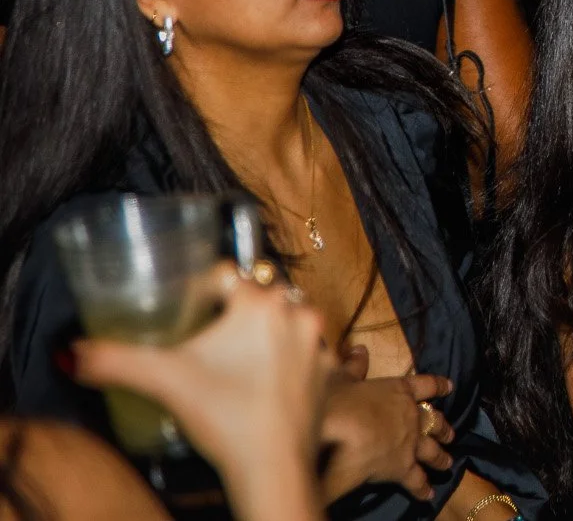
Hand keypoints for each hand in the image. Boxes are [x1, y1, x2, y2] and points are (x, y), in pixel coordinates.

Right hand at [73, 263, 331, 496]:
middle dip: (236, 310)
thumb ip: (115, 361)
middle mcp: (298, 313)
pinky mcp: (331, 374)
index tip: (188, 306)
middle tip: (208, 334)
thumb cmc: (224, 415)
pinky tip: (265, 380)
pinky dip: (289, 361)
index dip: (204, 289)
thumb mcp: (163, 380)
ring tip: (236, 357)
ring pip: (288, 322)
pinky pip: (308, 353)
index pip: (227, 275)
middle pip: (261, 296)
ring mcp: (319, 344)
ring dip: (267, 332)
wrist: (272, 466)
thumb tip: (72, 353)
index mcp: (260, 303)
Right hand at [317, 350, 454, 503]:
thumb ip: (354, 365)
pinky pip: (416, 480)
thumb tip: (359, 349)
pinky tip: (429, 494)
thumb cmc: (339, 400)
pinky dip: (423, 488)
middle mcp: (410, 416)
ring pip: (432, 450)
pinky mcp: (402, 468)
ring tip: (448, 463)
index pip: (425, 385)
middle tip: (451, 433)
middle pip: (434, 420)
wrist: (340, 432)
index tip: (449, 386)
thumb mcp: (342, 378)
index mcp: (399, 390)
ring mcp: (410, 442)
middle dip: (443, 427)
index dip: (438, 385)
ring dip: (440, 457)